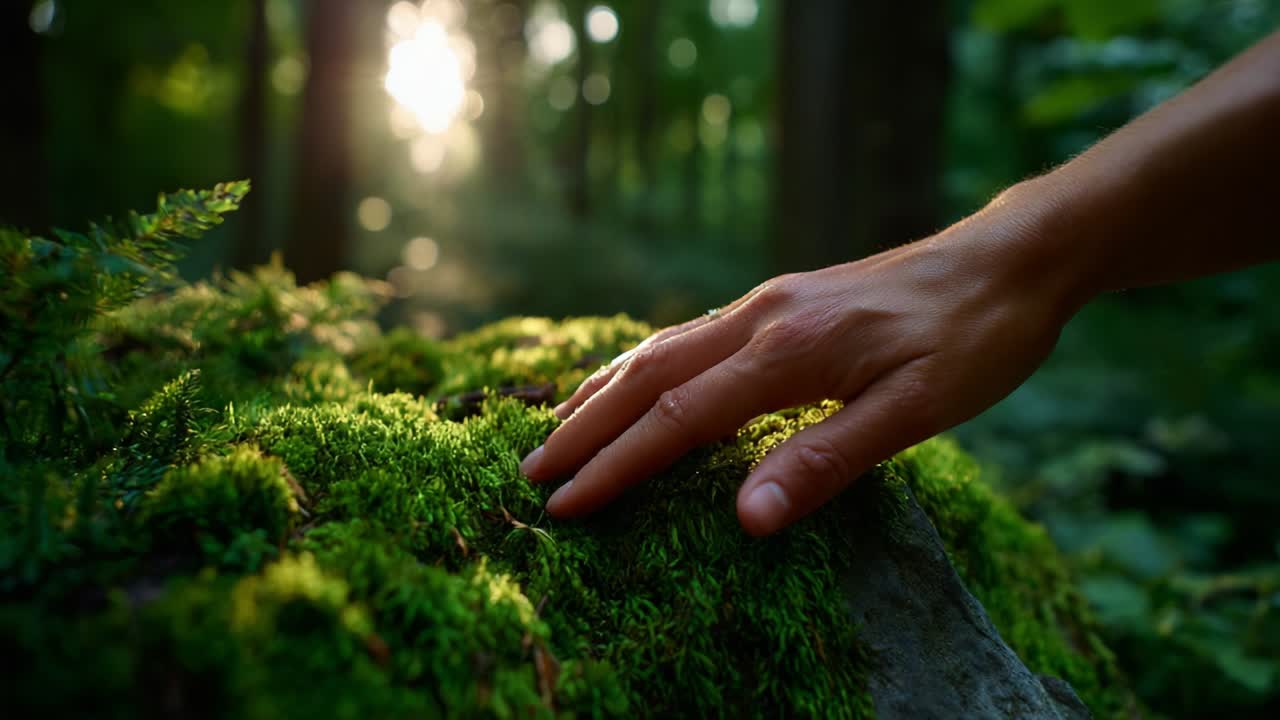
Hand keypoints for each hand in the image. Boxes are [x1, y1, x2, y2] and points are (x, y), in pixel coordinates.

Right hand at [521, 197, 1086, 534]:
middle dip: (585, 428)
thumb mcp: (918, 411)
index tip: (565, 505)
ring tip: (557, 425)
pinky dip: (643, 365)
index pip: (677, 420)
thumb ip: (827, 461)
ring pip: (661, 348)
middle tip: (531, 471)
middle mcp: (761, 318)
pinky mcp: (782, 301)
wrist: (1009, 259)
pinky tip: (636, 380)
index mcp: (788, 352)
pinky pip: (690, 335)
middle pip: (648, 377)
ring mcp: (768, 303)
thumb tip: (746, 519)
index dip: (616, 466)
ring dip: (603, 390)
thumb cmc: (975, 341)